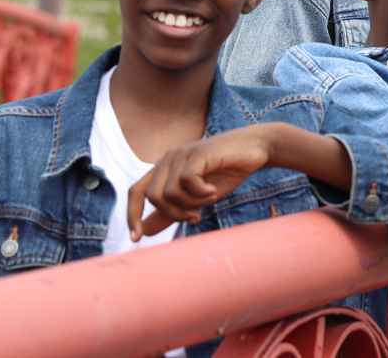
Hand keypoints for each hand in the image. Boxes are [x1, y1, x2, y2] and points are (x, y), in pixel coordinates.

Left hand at [127, 125, 280, 241]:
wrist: (255, 148)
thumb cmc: (226, 172)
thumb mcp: (197, 198)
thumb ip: (172, 211)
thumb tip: (144, 231)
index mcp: (163, 169)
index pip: (136, 192)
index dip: (132, 215)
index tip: (135, 239)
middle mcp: (167, 159)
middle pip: (153, 197)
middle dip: (174, 214)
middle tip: (196, 217)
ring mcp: (181, 154)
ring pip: (170, 193)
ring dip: (191, 204)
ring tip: (210, 199)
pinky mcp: (196, 153)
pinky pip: (187, 182)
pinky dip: (200, 193)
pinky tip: (213, 190)